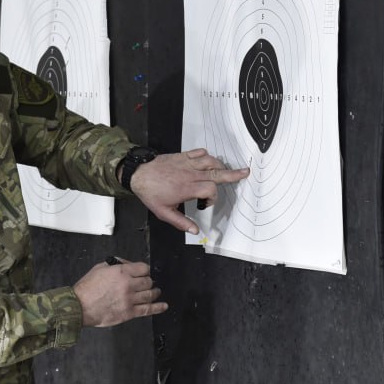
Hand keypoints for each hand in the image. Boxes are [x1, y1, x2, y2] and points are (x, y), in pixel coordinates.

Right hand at [71, 259, 166, 326]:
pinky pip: (148, 310)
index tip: (144, 273)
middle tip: (147, 283)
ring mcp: (130, 300)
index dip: (144, 270)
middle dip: (148, 281)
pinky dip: (158, 308)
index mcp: (121, 272)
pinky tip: (163, 306)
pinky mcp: (129, 313)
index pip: (143, 268)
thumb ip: (117, 264)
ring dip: (154, 293)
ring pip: (150, 295)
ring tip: (155, 292)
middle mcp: (128, 285)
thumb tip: (128, 264)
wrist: (79, 306)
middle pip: (148, 281)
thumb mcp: (100, 267)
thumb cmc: (87, 288)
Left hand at [129, 148, 249, 233]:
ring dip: (219, 165)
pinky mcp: (182, 156)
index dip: (213, 198)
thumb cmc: (150, 193)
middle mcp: (190, 174)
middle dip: (232, 174)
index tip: (204, 204)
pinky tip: (208, 162)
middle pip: (216, 172)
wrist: (138, 174)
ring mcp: (187, 163)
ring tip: (224, 171)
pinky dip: (206, 156)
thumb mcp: (163, 212)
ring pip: (210, 160)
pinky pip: (199, 152)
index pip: (210, 189)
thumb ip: (181, 222)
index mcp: (186, 188)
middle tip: (245, 172)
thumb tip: (195, 231)